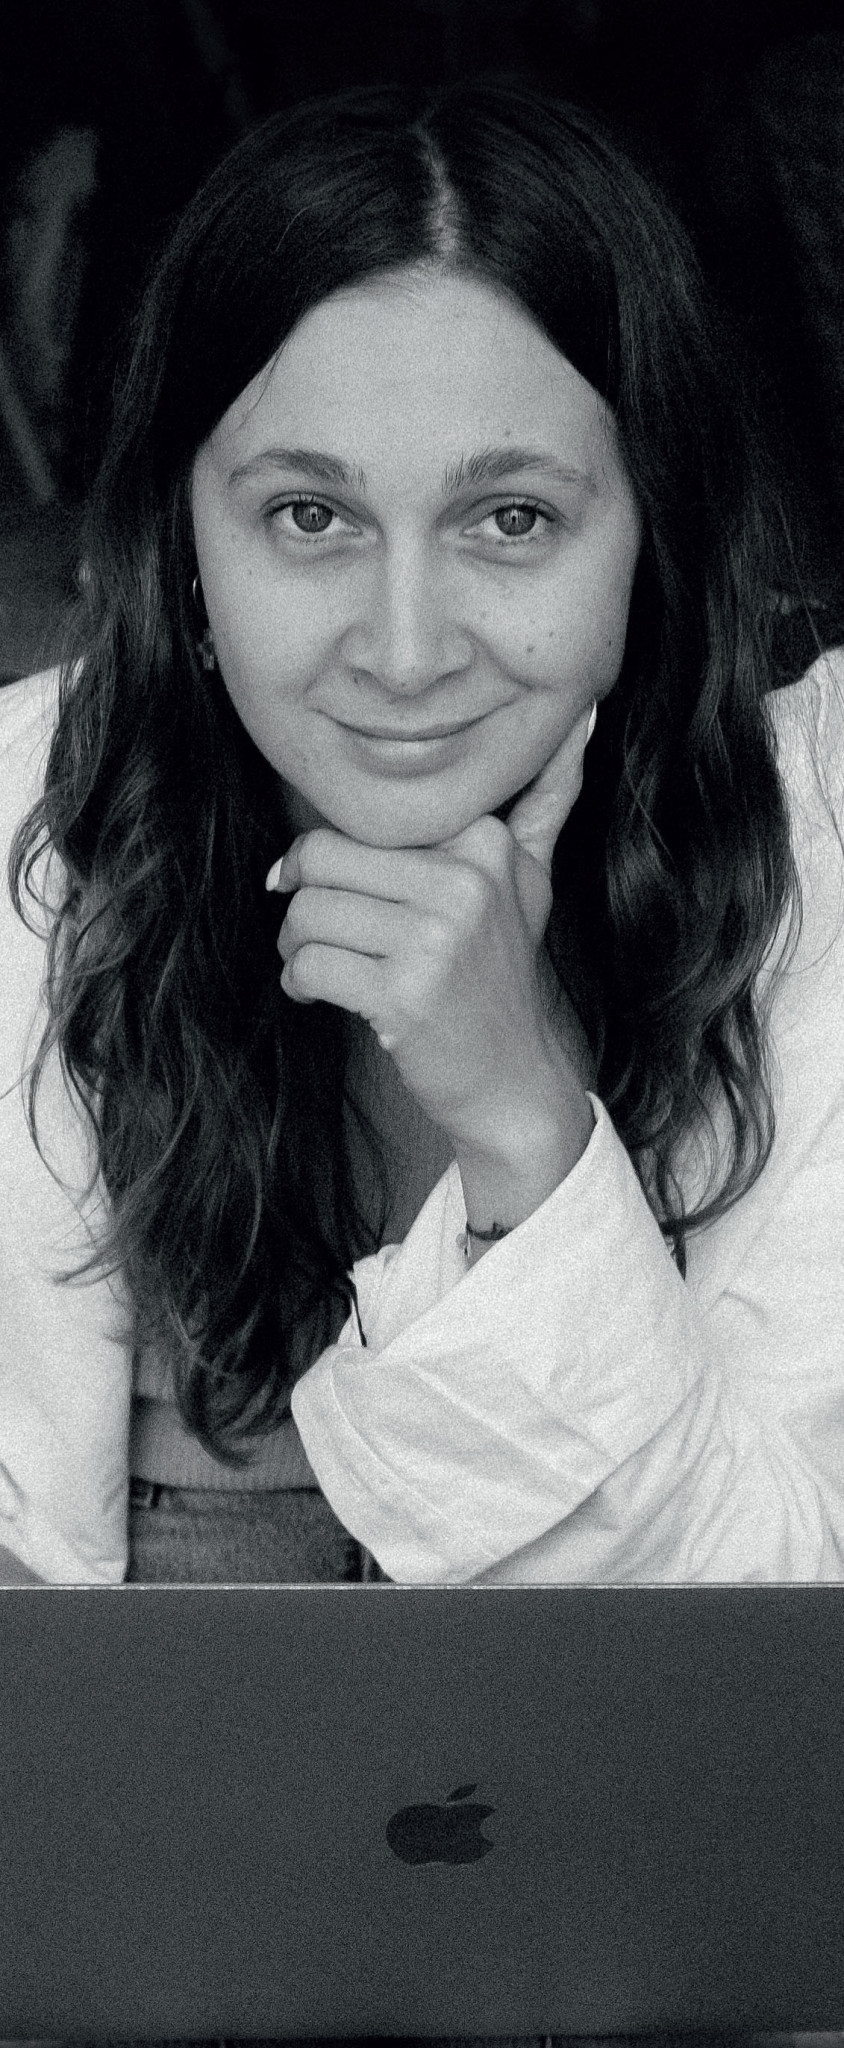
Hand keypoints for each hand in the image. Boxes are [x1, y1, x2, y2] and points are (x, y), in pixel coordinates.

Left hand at [266, 699, 596, 1163]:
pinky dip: (299, 982)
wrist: (515, 1077)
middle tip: (312, 929)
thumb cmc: (505, 973)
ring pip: (307, 912)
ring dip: (294, 945)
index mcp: (484, 843)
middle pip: (321, 859)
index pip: (361, 819)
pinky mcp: (405, 994)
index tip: (327, 881)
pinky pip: (309, 964)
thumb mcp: (533, 879)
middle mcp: (465, 883)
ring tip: (316, 962)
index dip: (327, 853)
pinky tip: (319, 993)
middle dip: (301, 900)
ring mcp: (436, 940)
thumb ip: (546, 798)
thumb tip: (583, 716)